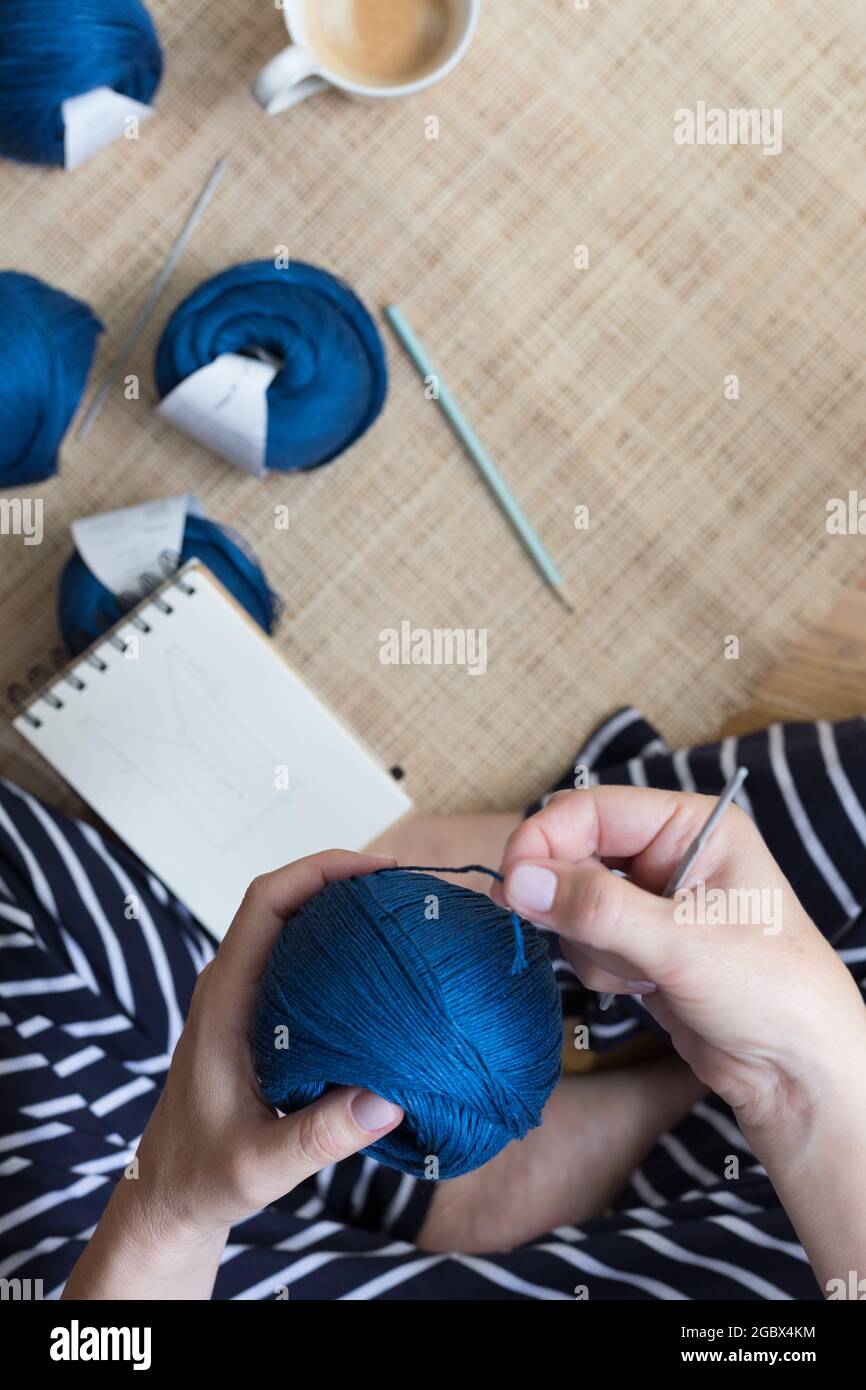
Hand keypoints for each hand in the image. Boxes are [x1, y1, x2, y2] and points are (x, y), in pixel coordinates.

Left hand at [63, 850, 402, 1299]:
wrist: (169, 1192)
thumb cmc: (204, 1176)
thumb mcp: (260, 1165)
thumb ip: (320, 1136)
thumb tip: (390, 1100)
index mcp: (225, 998)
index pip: (265, 903)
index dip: (318, 871)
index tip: (377, 871)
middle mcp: (233, 984)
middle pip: (286, 900)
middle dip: (343, 880)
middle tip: (407, 889)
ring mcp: (246, 996)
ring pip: (295, 928)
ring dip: (343, 910)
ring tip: (404, 915)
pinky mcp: (261, 1014)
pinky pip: (303, 960)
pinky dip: (342, 947)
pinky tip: (384, 967)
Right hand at [493, 786, 865, 1139]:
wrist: (797, 1072)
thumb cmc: (769, 990)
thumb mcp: (680, 943)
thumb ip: (596, 907)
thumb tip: (518, 880)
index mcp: (693, 826)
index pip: (593, 810)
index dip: (545, 840)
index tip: (510, 884)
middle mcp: (669, 854)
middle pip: (576, 853)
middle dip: (573, 902)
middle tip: (587, 939)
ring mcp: (653, 900)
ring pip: (573, 902)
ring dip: (592, 943)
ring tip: (644, 974)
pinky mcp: (640, 944)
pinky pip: (586, 940)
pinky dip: (602, 968)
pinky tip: (646, 989)